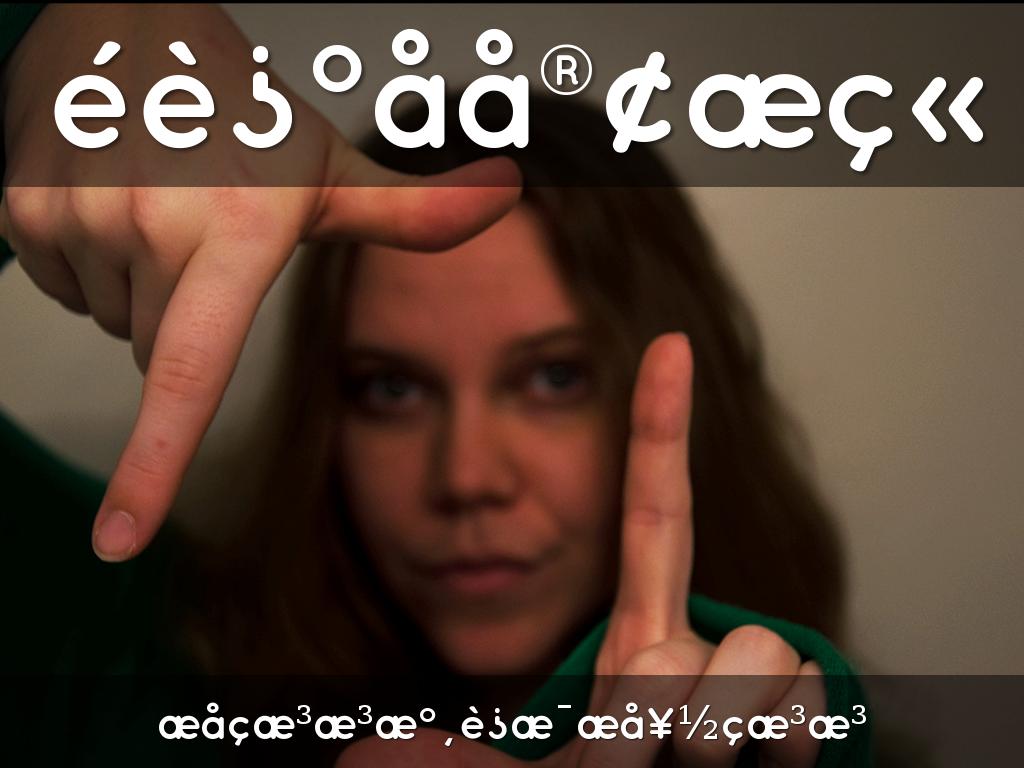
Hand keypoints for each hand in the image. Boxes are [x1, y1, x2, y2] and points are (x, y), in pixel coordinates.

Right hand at [0, 5, 519, 560]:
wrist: (128, 23)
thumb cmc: (237, 105)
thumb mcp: (329, 166)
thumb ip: (411, 210)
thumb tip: (502, 195)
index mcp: (235, 232)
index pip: (190, 373)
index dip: (152, 468)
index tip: (118, 539)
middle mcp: (150, 228)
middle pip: (160, 351)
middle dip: (183, 315)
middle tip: (199, 234)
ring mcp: (77, 218)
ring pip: (112, 319)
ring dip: (136, 284)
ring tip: (155, 205)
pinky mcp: (22, 211)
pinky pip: (63, 284)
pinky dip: (91, 261)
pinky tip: (112, 199)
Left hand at [336, 335, 826, 766]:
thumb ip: (447, 763)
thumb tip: (362, 759)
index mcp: (632, 646)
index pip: (652, 516)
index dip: (658, 430)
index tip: (666, 346)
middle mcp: (696, 656)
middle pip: (686, 632)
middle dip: (656, 708)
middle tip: (637, 761)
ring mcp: (752, 692)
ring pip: (752, 657)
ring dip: (704, 733)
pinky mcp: (800, 730)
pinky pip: (802, 696)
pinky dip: (772, 743)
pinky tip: (756, 766)